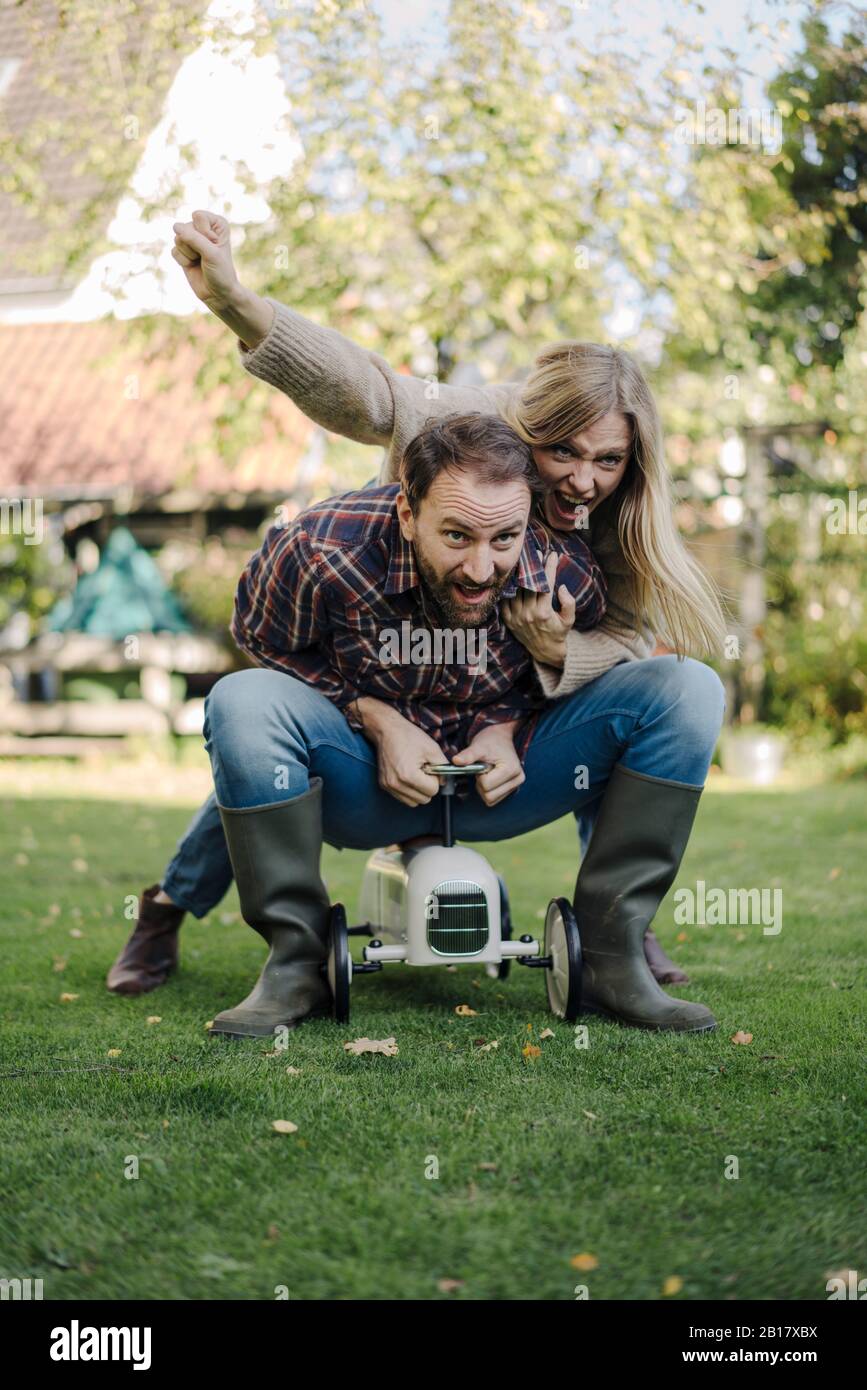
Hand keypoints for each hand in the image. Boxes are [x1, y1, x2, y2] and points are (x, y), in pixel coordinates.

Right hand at [171, 210, 240, 308]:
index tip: (215, 246)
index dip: (204, 233)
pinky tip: (193, 265)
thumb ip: (193, 238)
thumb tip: (175, 226)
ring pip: (178, 239)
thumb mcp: (211, 254)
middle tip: (207, 257)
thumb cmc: (220, 273)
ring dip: (189, 254)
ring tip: (200, 261)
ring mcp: (191, 239)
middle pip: (185, 227)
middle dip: (195, 246)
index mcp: (216, 223)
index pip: (198, 216)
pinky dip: (183, 261)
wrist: (217, 294)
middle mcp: (203, 228)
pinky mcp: (182, 251)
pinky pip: (174, 251)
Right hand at [355, 698, 443, 806]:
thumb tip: (444, 781)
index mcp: (409, 776)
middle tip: (424, 771)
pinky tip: (408, 776)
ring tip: (416, 774)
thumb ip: (443, 767)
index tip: (430, 768)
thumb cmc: (408, 736)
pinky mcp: (383, 785)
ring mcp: (388, 786)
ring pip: (413, 802)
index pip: (432, 791)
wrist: (386, 730)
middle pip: (423, 799)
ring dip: (418, 791)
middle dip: (427, 787)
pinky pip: (402, 797)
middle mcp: (396, 784)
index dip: (435, 779)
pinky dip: (409, 791)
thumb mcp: (432, 749)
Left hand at [452, 722, 524, 806]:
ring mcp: (516, 785)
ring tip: (487, 772)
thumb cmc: (491, 741)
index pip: (486, 785)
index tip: (482, 765)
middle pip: (489, 796)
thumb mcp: (478, 746)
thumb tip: (455, 761)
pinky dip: (488, 790)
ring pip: (491, 800)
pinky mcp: (511, 789)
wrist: (500, 737)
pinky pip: (494, 799)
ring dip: (484, 788)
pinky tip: (490, 777)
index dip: (479, 776)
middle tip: (483, 769)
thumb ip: (468, 755)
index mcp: (511, 769)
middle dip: (481, 784)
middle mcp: (517, 779)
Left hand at [501, 551, 576, 668]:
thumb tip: (561, 587)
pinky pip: (505, 600)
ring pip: (516, 590)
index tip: (552, 555)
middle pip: (528, 584)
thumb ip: (568, 603)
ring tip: (524, 562)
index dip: (549, 568)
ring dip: (520, 575)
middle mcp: (528, 614)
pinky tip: (513, 578)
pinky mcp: (509, 620)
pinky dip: (509, 589)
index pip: (546, 585)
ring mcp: (516, 617)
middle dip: (534, 567)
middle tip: (535, 553)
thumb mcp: (569, 620)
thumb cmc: (559, 632)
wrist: (545, 651)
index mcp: (544, 612)